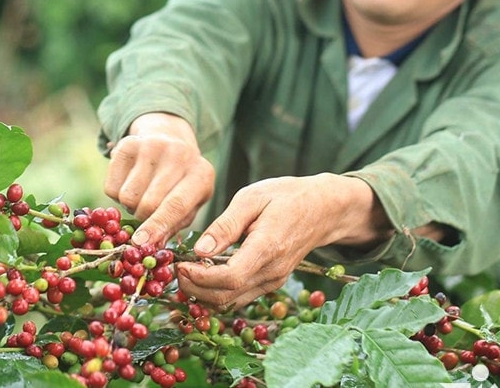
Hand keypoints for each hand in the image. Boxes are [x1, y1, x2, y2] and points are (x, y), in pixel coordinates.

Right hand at [103, 113, 214, 246]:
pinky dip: (117, 194)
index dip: (157, 226)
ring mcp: (152, 145)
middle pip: (148, 203)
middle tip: (147, 214)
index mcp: (201, 174)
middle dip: (143, 218)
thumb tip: (153, 246)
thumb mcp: (191, 203)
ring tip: (142, 195)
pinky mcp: (127, 144)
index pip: (176, 205)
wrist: (168, 139)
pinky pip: (111, 187)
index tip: (140, 242)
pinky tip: (131, 183)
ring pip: (127, 197)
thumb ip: (175, 226)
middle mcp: (179, 155)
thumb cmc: (181, 184)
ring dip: (130, 205)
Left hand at [175, 173, 389, 309]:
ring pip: (231, 303)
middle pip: (226, 298)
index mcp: (267, 248)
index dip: (199, 277)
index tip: (179, 264)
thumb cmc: (286, 196)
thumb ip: (225, 226)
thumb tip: (199, 250)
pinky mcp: (270, 284)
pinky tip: (202, 275)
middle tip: (175, 269)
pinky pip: (239, 298)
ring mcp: (273, 282)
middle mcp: (272, 272)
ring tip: (185, 271)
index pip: (229, 278)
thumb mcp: (252, 198)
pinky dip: (216, 293)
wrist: (323, 209)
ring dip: (203, 294)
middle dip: (194, 289)